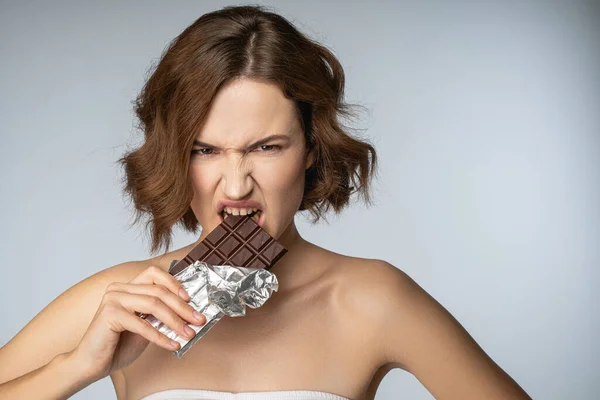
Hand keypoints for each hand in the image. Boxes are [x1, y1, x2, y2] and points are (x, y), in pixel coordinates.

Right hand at [70, 265, 205, 381]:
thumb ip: (161, 315)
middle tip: (199, 319)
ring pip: (153, 304)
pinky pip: (142, 324)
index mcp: (127, 287)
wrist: (91, 364)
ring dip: (175, 321)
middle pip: (158, 291)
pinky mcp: (109, 314)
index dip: (174, 283)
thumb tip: (189, 312)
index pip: (154, 274)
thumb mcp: (145, 326)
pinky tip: (172, 344)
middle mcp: (119, 289)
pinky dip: (160, 336)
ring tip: (189, 333)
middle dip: (182, 307)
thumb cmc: (118, 345)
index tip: (191, 299)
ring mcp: (113, 299)